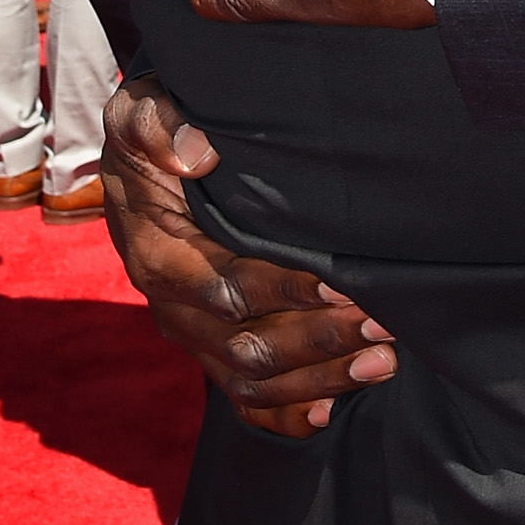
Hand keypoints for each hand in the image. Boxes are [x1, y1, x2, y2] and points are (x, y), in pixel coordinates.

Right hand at [98, 77, 394, 437]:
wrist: (140, 169)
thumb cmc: (152, 133)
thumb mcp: (138, 109)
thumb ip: (156, 124)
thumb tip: (197, 153)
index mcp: (157, 254)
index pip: (224, 287)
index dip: (285, 291)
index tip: (342, 283)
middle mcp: (173, 309)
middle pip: (246, 347)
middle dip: (320, 340)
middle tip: (386, 323)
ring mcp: (193, 337)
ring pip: (252, 382)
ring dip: (320, 378)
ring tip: (383, 361)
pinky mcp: (210, 351)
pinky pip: (243, 402)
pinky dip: (285, 415)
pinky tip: (333, 410)